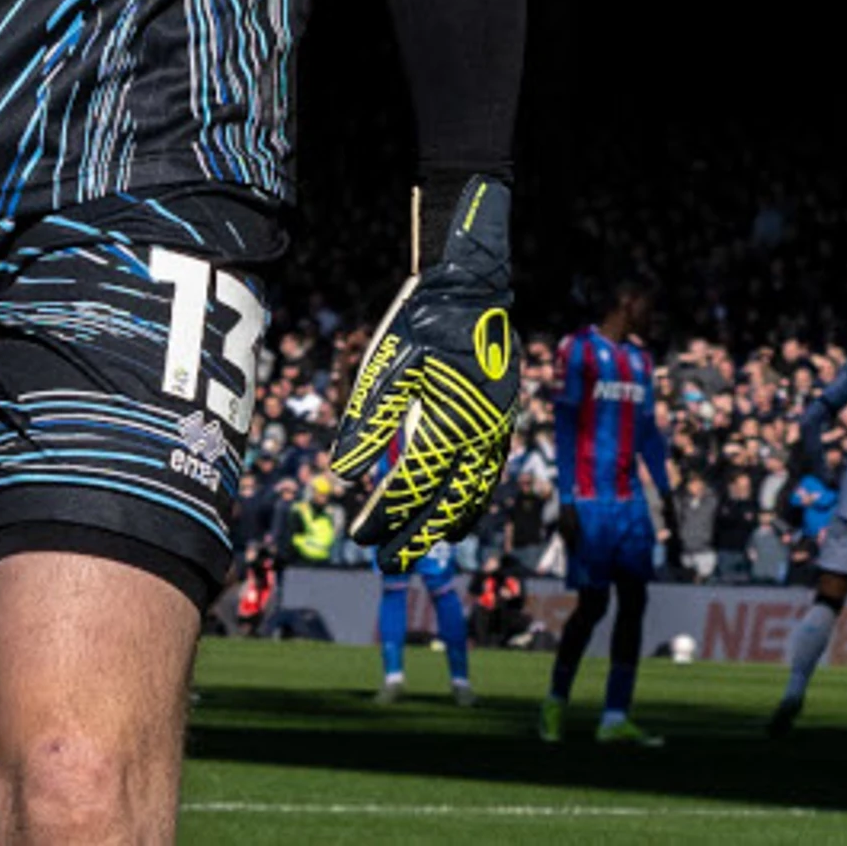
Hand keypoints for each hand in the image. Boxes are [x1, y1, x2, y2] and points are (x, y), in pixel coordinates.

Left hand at [337, 177, 516, 560]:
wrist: (473, 284)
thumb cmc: (421, 320)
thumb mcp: (385, 365)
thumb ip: (367, 422)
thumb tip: (345, 474)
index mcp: (446, 422)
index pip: (410, 485)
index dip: (385, 516)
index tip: (362, 538)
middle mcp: (477, 434)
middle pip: (444, 501)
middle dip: (414, 535)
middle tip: (388, 563)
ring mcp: (495, 428)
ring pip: (473, 493)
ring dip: (446, 524)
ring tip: (425, 547)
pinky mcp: (502, 419)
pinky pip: (488, 473)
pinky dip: (472, 500)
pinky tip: (459, 513)